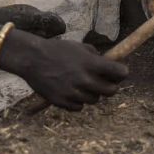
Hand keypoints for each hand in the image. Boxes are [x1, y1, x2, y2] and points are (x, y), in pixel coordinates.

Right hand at [9, 33, 127, 110]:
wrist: (32, 58)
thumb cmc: (56, 50)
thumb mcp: (79, 47)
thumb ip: (95, 56)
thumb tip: (108, 64)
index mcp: (91, 63)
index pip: (120, 73)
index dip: (122, 73)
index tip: (119, 73)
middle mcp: (84, 79)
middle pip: (111, 91)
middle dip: (111, 86)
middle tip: (104, 82)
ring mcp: (74, 92)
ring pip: (95, 100)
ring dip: (92, 93)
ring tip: (82, 84)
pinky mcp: (63, 102)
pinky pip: (79, 107)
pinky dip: (78, 101)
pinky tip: (71, 90)